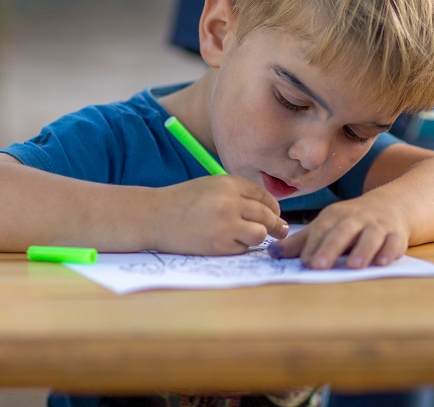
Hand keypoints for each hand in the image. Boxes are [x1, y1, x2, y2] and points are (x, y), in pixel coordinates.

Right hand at [158, 175, 287, 254]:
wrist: (154, 217)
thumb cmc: (183, 201)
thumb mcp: (211, 186)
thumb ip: (238, 194)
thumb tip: (270, 210)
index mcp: (229, 184)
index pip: (264, 196)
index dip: (273, 206)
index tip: (275, 213)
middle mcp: (230, 202)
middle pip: (266, 215)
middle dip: (275, 224)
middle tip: (279, 230)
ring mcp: (225, 225)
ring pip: (260, 233)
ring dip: (259, 236)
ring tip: (254, 237)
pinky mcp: (219, 246)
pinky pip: (242, 248)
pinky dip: (240, 247)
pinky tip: (229, 242)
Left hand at [269, 196, 409, 268]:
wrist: (392, 206)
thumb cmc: (353, 221)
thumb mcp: (327, 226)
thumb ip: (301, 242)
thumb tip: (271, 253)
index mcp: (336, 216)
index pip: (322, 229)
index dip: (312, 245)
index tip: (304, 262)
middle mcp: (357, 218)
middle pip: (343, 231)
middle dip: (330, 248)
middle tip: (318, 266)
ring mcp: (378, 225)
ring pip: (371, 235)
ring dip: (362, 249)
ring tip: (354, 266)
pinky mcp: (397, 234)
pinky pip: (394, 242)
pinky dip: (389, 251)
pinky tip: (383, 262)